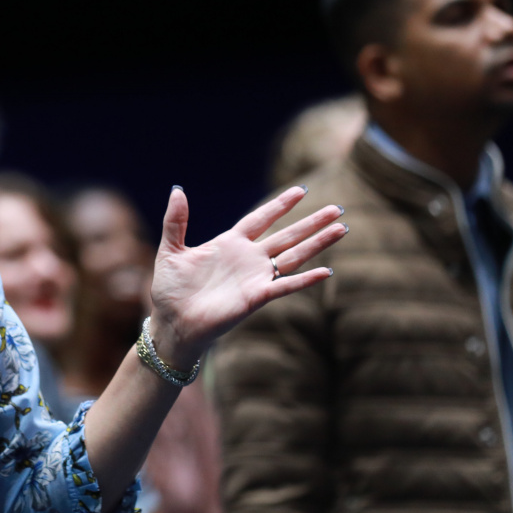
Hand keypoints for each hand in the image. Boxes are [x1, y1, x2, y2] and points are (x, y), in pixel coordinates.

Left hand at [146, 185, 344, 366]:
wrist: (172, 322)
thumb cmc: (171, 289)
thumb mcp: (171, 250)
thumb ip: (176, 221)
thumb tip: (177, 190)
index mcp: (229, 244)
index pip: (260, 219)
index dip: (280, 206)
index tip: (301, 190)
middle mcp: (247, 258)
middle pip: (286, 235)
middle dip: (311, 222)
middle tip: (336, 208)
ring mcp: (255, 277)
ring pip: (293, 256)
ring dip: (317, 243)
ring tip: (341, 228)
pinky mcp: (256, 297)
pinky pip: (285, 286)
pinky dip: (305, 279)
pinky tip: (326, 271)